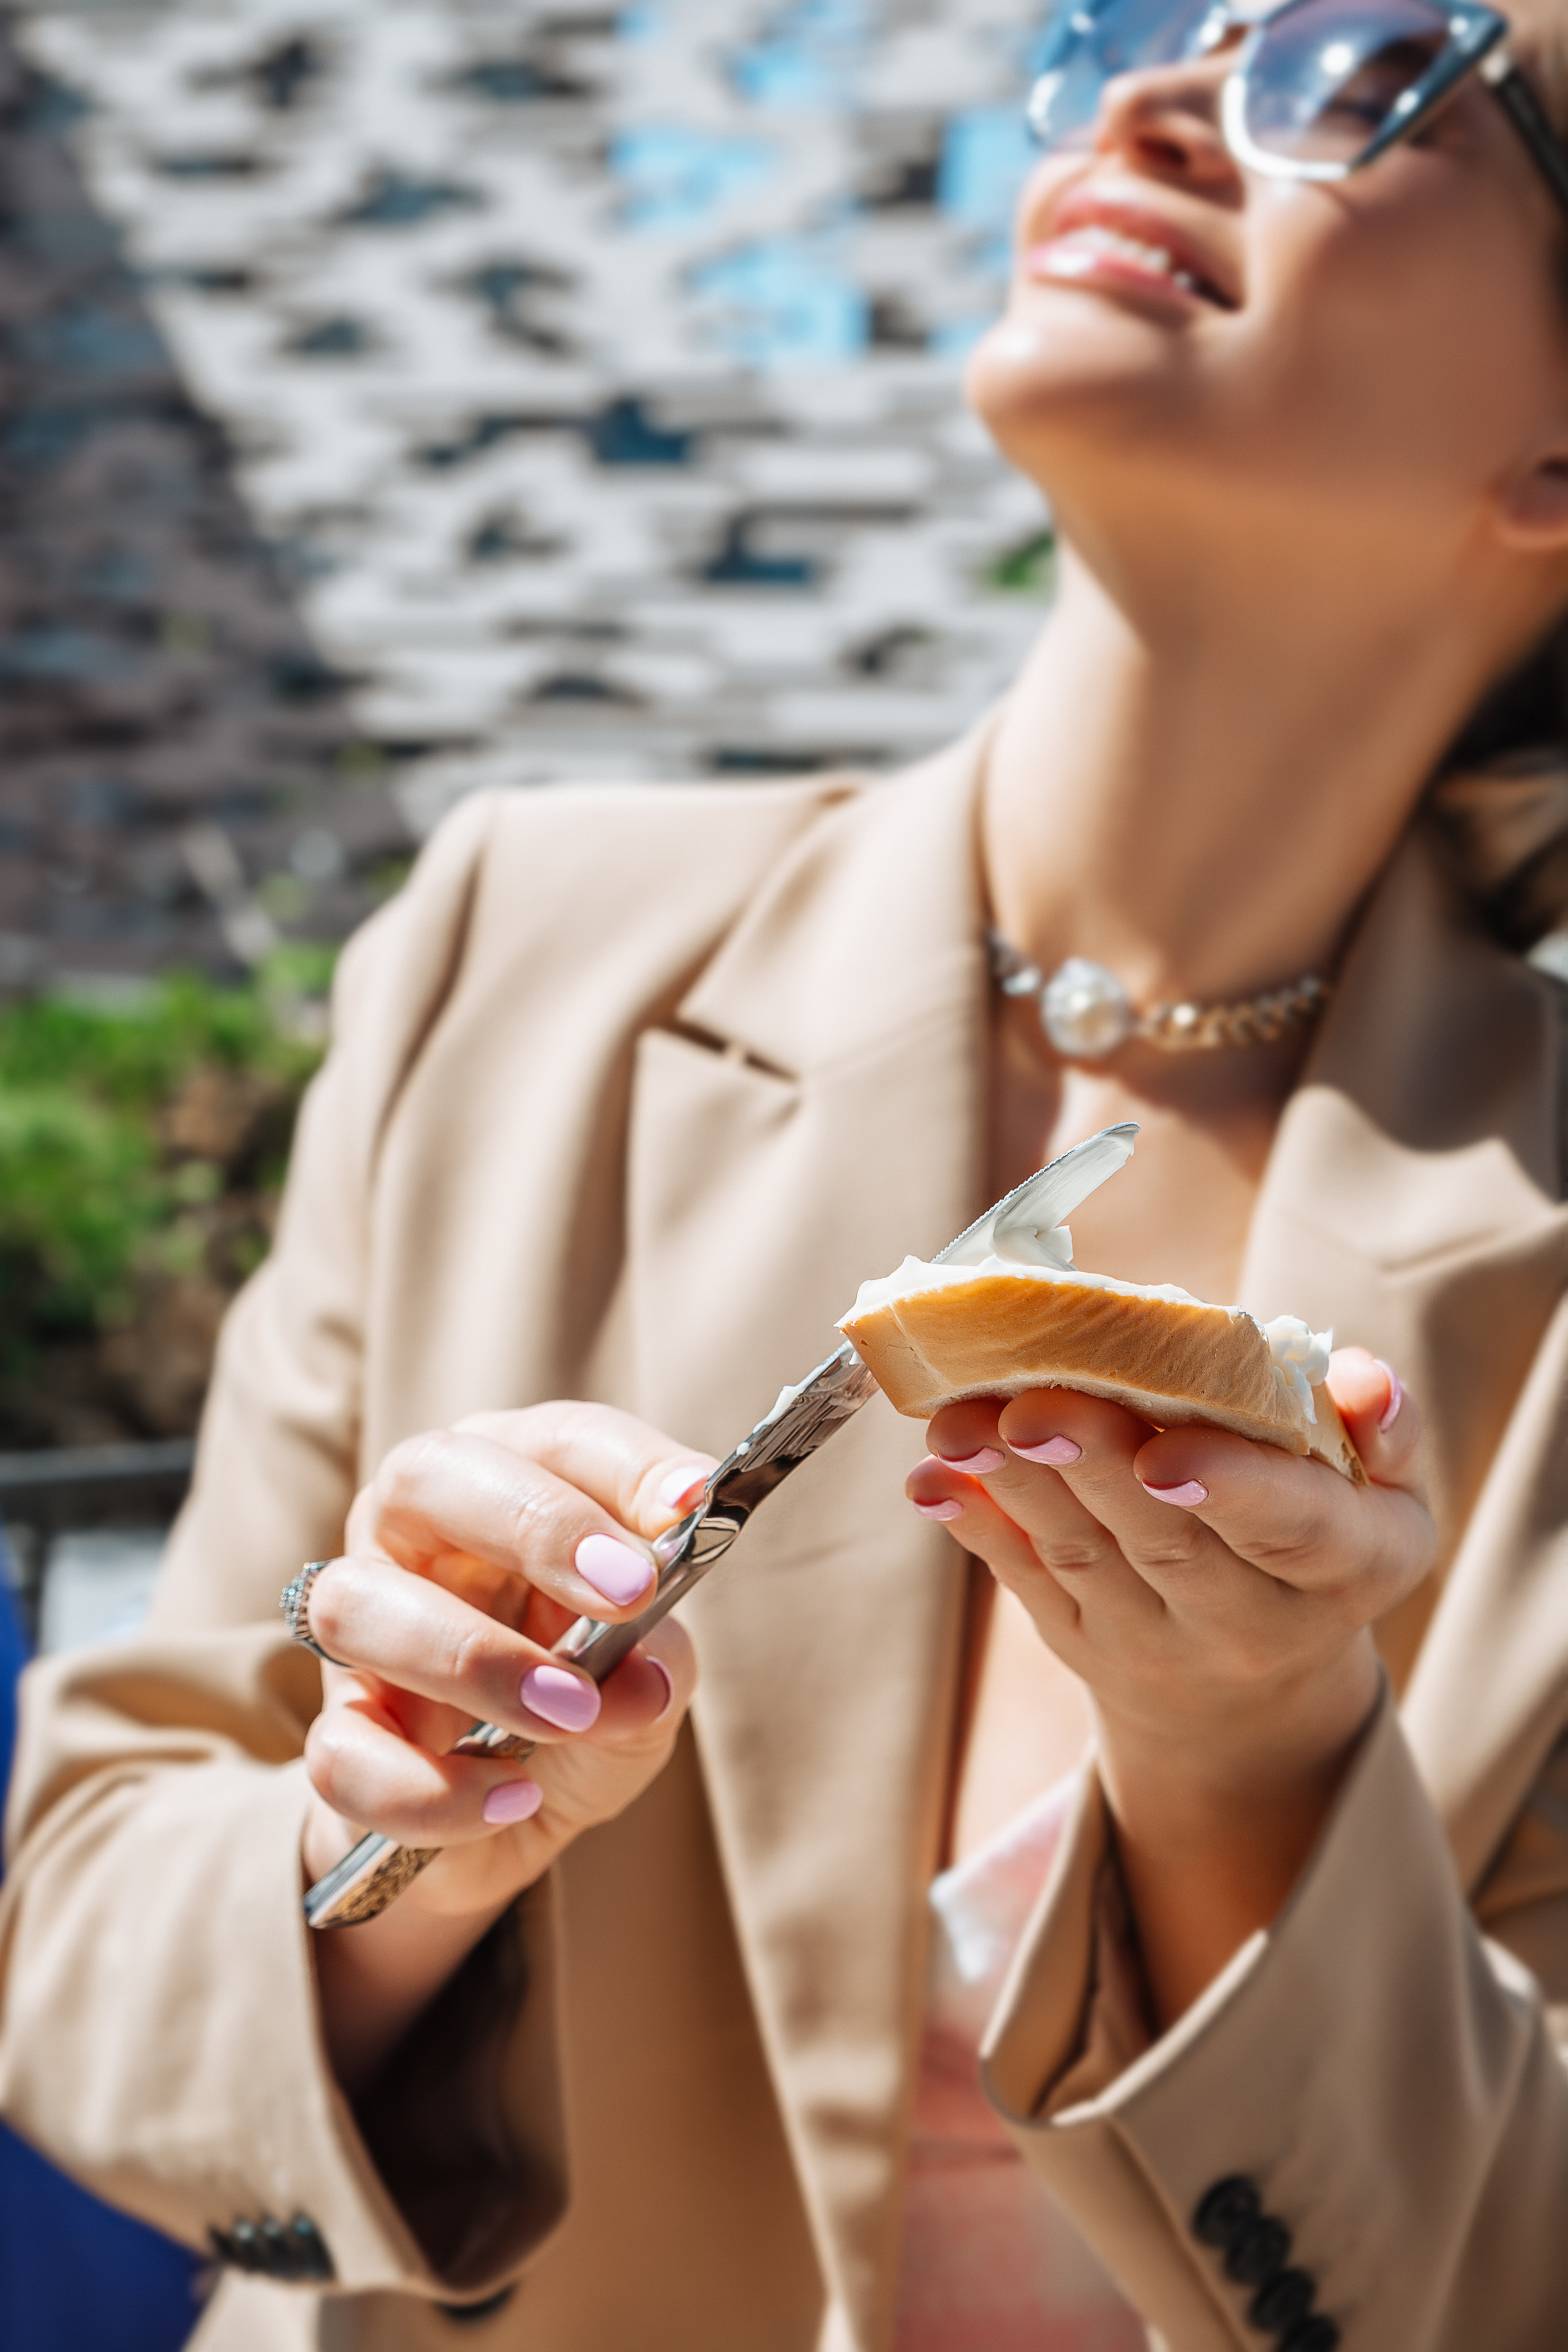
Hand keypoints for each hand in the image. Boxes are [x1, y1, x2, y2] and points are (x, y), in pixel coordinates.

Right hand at [298, 1404, 712, 2087]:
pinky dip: (433, 1788)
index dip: (623, 1465)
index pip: (554, 1440)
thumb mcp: (646, 1680)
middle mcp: (411, 1536)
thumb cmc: (580, 1704)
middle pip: (425, 1475)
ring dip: (475, 1658)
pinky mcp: (333, 1743)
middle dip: (534, 1525)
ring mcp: (357, 1638)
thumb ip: (657, 1662)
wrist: (512, 1812)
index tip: (691, 1504)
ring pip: (355, 1605)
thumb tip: (645, 1674)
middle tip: (628, 1589)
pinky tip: (512, 1798)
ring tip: (572, 1711)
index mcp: (501, 1485)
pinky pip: (343, 1758)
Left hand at [908, 1349, 1435, 2020]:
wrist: (1253, 1690)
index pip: (1294, 1527)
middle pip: (1169, 1545)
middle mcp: (1251, 1622)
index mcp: (1345, 1567)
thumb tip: (1361, 1378)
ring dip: (1015, 1485)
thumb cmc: (1323, 1537)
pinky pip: (1025, 1583)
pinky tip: (931, 1478)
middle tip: (1032, 1407)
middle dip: (1096, 1468)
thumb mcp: (1387, 1495)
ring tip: (961, 1421)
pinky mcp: (1080, 1643)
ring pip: (1083, 1559)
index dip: (1232, 1487)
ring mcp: (1156, 1643)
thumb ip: (1384, 1428)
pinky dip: (974, 1526)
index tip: (1166, 1453)